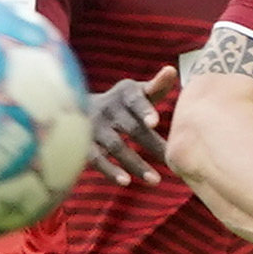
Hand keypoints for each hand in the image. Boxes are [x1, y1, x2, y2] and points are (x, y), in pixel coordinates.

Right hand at [87, 66, 171, 186]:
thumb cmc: (124, 103)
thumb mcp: (139, 92)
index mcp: (125, 93)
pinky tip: (125, 182)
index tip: (154, 122)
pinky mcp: (84, 144)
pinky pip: (96, 159)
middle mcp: (108, 107)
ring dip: (135, 163)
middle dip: (150, 144)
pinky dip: (110, 171)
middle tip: (170, 161)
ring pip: (115, 146)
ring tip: (155, 180)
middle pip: (131, 128)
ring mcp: (94, 126)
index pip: (136, 100)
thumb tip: (171, 71)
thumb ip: (157, 86)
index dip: (144, 110)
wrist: (81, 106)